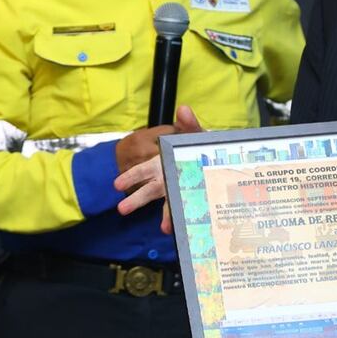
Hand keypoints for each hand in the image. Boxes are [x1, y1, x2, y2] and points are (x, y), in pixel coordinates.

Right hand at [114, 106, 202, 233]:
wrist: (218, 157)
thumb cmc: (198, 146)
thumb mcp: (194, 134)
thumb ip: (189, 124)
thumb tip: (183, 109)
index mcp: (163, 163)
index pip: (143, 171)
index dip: (131, 177)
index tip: (117, 185)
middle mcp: (167, 179)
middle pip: (150, 191)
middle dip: (137, 200)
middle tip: (122, 210)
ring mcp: (180, 190)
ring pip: (169, 204)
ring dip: (167, 216)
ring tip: (165, 228)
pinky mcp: (194, 198)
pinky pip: (188, 209)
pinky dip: (186, 218)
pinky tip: (184, 227)